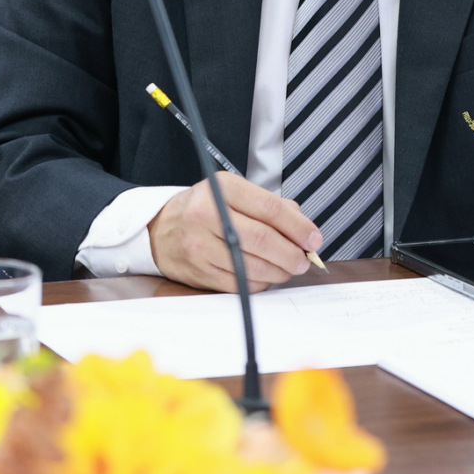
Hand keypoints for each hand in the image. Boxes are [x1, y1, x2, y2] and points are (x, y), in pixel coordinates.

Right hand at [149, 173, 322, 291]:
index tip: (313, 238)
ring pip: (253, 266)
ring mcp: (201, 245)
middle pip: (263, 240)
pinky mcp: (199, 272)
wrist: (160, 229)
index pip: (270, 209)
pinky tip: (265, 275)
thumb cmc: (204, 209)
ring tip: (288, 267)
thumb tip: (304, 229)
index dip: (298, 227)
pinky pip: (241, 284)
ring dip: (280, 271)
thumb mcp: (234, 193)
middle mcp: (208, 214)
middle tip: (304, 259)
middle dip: (292, 253)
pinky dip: (260, 283)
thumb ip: (271, 206)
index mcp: (223, 188)